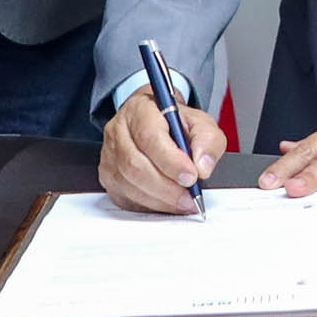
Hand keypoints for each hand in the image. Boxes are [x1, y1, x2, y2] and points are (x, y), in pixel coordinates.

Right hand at [100, 87, 226, 215]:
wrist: (157, 122)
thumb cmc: (175, 123)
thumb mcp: (200, 122)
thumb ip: (207, 140)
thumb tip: (202, 167)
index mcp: (140, 110)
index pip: (150, 137)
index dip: (171, 161)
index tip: (191, 176)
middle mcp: (118, 131)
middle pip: (136, 165)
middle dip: (167, 187)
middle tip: (189, 196)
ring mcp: (109, 155)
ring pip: (129, 184)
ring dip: (160, 199)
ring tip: (183, 202)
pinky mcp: (108, 177)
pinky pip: (125, 198)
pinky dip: (149, 205)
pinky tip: (167, 203)